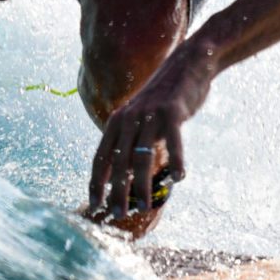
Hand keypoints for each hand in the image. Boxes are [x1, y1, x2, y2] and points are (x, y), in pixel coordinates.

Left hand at [86, 52, 212, 221]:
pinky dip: (176, 160)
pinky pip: (173, 141)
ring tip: (144, 206)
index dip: (96, 183)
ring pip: (142, 157)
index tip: (94, 205)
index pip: (100, 158)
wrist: (186, 65)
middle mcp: (128, 118)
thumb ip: (132, 142)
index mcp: (116, 121)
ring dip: (142, 185)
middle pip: (118, 162)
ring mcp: (150, 115)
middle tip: (118, 214)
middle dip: (116, 191)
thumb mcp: (140, 118)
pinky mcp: (172, 112)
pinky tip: (179, 178)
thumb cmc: (163, 99)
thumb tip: (127, 175)